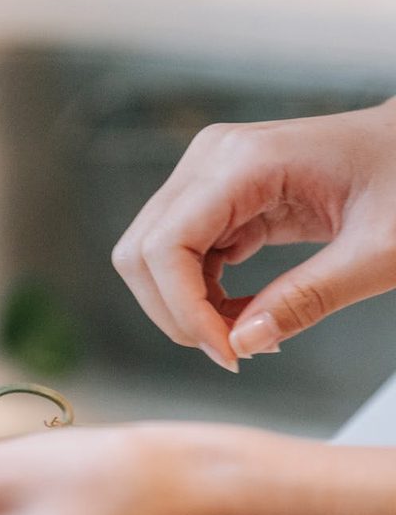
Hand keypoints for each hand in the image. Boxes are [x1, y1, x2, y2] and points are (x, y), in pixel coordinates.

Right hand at [111, 99, 395, 369]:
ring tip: (247, 331)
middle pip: (142, 251)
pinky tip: (243, 311)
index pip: (167, 245)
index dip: (183, 309)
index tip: (229, 354)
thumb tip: (242, 343)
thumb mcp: (378, 250)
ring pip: (151, 256)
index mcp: (244, 160)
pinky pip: (179, 255)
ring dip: (185, 306)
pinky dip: (199, 294)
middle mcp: (210, 159)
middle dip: (174, 311)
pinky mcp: (215, 195)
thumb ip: (308, 298)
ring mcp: (207, 175)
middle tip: (232, 350)